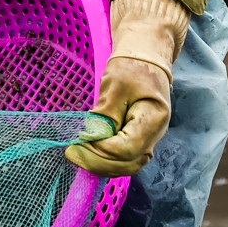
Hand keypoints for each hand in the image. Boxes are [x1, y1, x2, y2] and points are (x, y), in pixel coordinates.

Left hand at [65, 54, 171, 175]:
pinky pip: (125, 160)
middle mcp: (155, 135)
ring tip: (77, 154)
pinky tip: (88, 153)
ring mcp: (149, 140)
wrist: (146, 60)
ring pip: (127, 166)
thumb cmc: (131, 68)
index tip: (78, 141)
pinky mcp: (139, 141)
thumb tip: (91, 138)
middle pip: (128, 163)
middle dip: (98, 162)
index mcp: (154, 119)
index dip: (101, 150)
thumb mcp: (115, 85)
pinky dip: (106, 161)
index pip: (127, 148)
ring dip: (101, 165)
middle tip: (71, 152)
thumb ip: (106, 113)